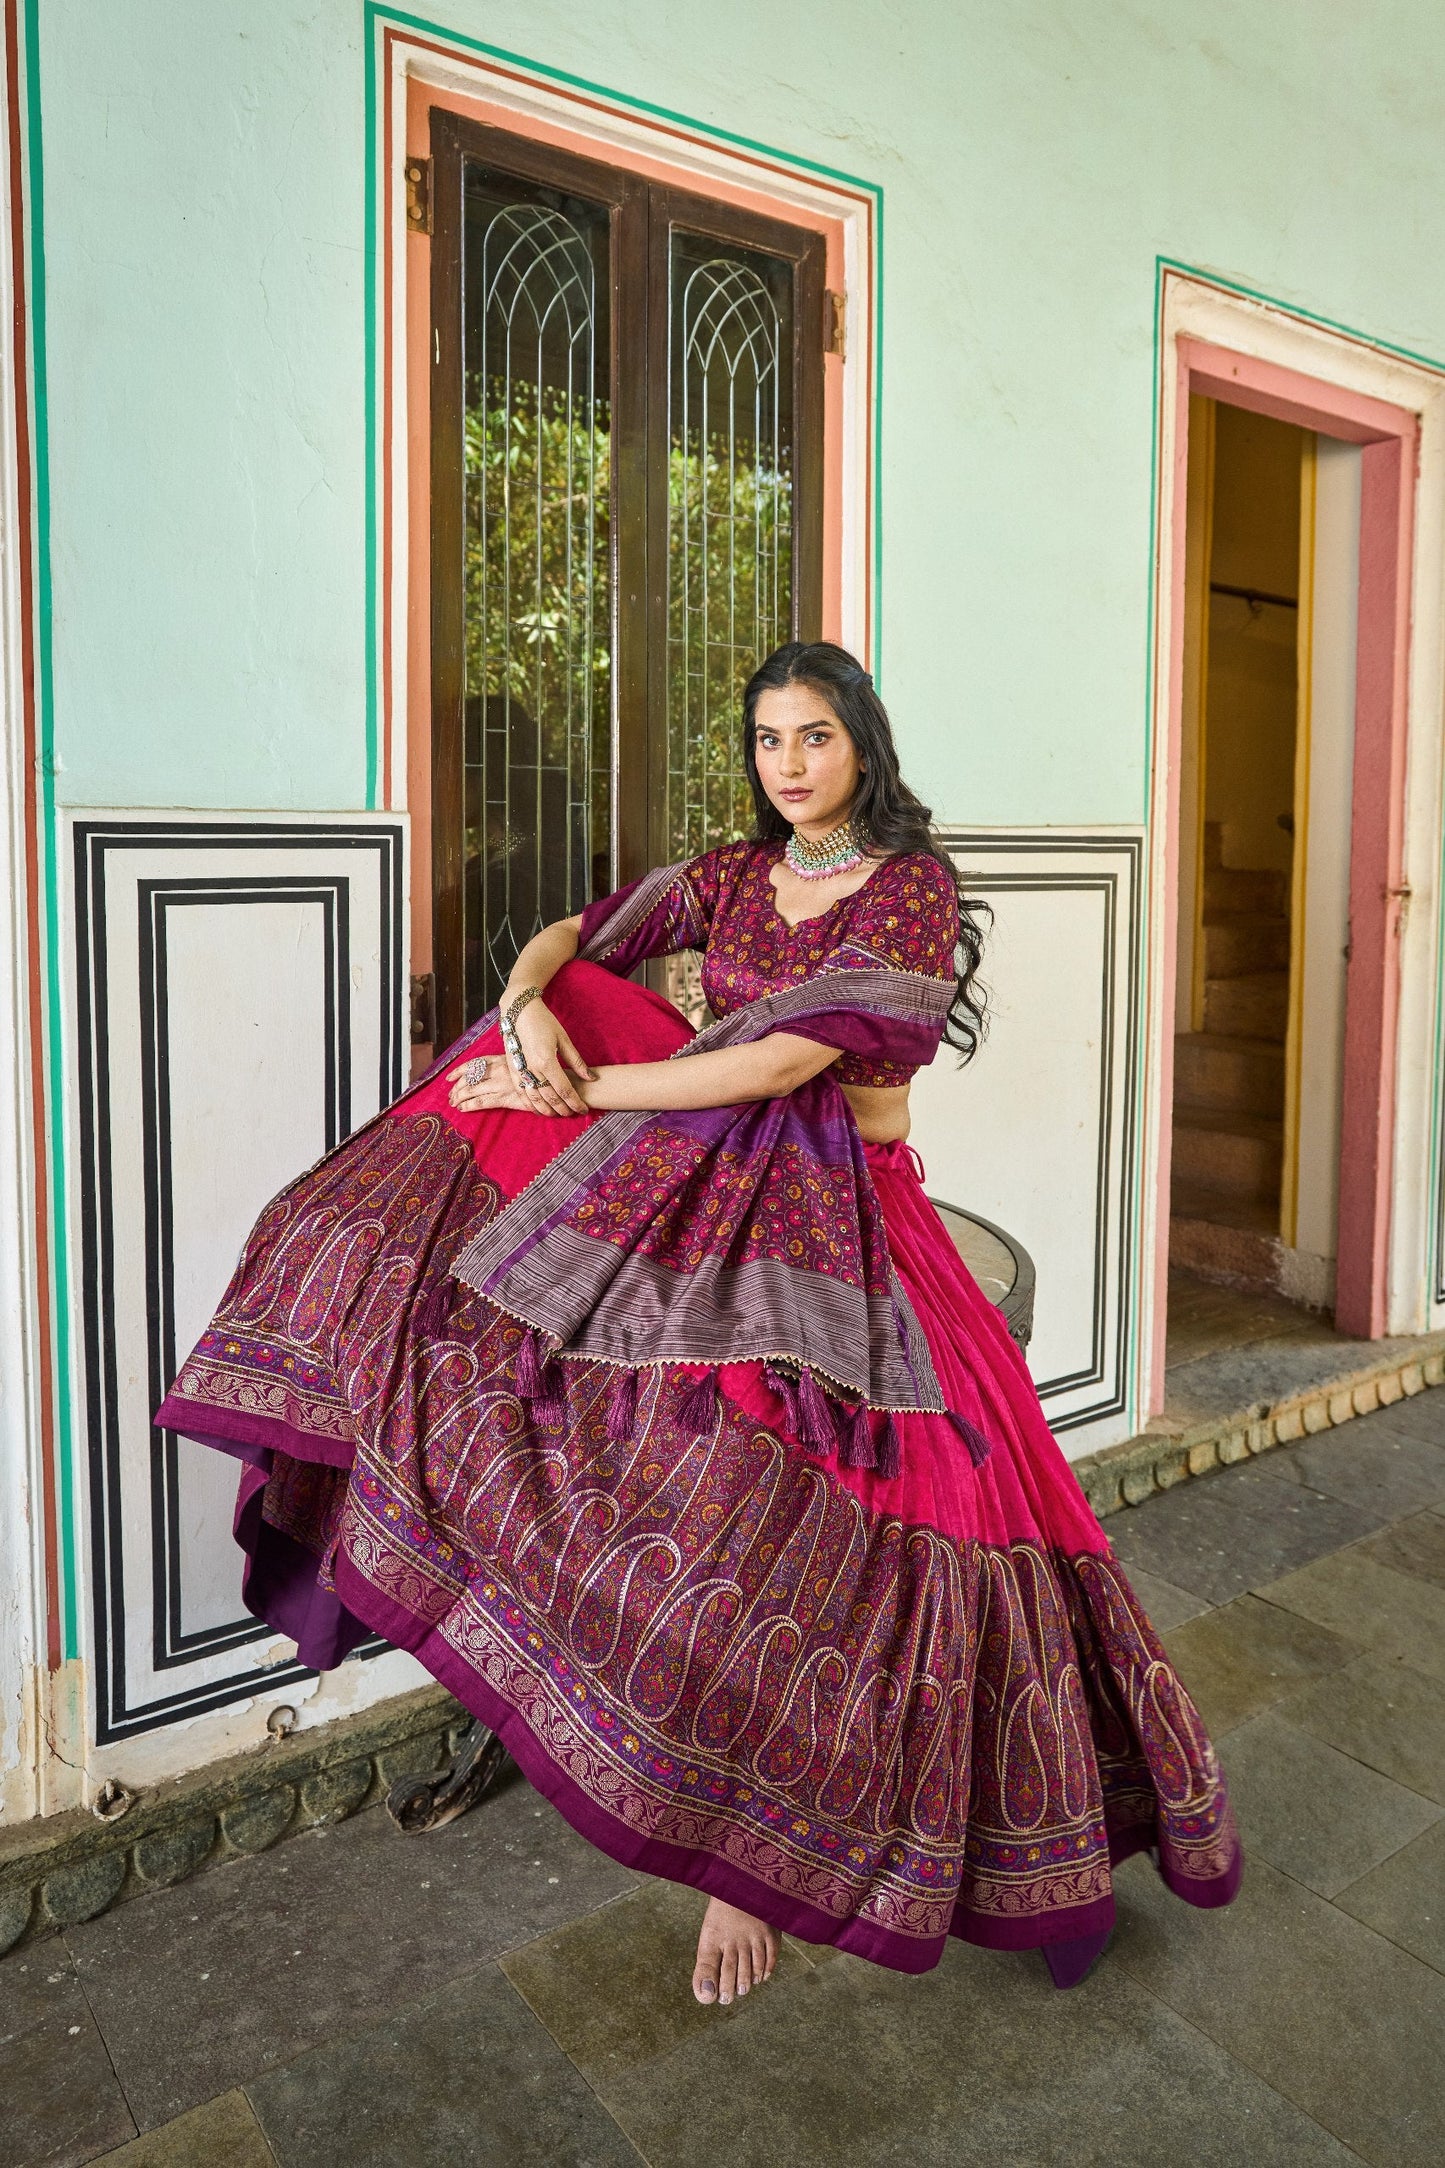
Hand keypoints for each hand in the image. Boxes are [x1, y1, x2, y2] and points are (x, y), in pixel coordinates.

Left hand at [446, 1054, 541, 1116]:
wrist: (557, 1081)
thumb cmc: (541, 1073)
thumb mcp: (521, 1063)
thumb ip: (507, 1067)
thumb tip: (492, 1074)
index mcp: (501, 1060)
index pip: (474, 1064)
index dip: (459, 1071)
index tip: (449, 1078)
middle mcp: (499, 1070)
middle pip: (470, 1078)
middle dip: (457, 1088)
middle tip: (451, 1096)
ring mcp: (501, 1083)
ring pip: (473, 1090)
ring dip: (460, 1097)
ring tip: (454, 1103)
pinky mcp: (506, 1097)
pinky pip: (482, 1101)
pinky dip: (470, 1105)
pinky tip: (463, 1109)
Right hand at [448, 995, 595, 1118]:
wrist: (518, 1012)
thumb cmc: (543, 1022)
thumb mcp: (564, 1039)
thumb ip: (577, 1061)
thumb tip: (591, 1078)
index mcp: (547, 1062)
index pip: (565, 1090)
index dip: (576, 1103)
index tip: (584, 1109)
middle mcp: (532, 1070)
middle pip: (550, 1098)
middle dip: (564, 1109)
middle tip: (573, 1113)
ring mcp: (520, 1071)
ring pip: (535, 1099)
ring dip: (547, 1110)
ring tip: (558, 1114)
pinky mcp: (512, 1071)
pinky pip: (521, 1094)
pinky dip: (530, 1105)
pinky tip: (538, 1109)